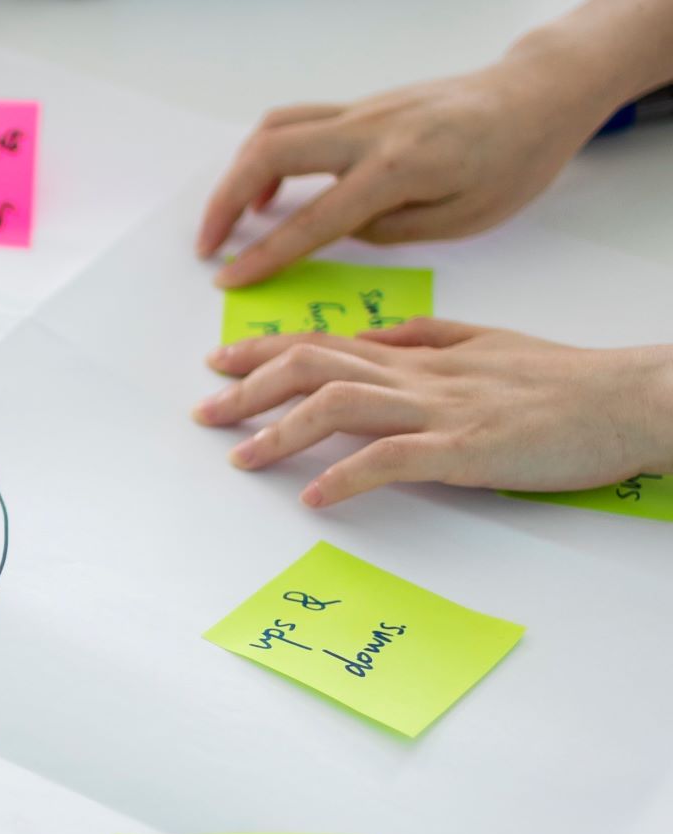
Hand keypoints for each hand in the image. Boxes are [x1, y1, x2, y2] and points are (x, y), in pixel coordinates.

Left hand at [193, 318, 672, 505]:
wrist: (633, 398)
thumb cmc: (566, 381)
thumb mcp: (489, 343)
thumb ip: (428, 337)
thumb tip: (373, 336)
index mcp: (423, 353)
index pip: (327, 341)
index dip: (266, 350)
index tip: (219, 361)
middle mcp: (421, 374)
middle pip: (315, 365)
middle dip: (250, 387)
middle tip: (204, 412)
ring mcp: (441, 410)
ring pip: (339, 403)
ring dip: (280, 432)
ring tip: (239, 458)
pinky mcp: (467, 448)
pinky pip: (391, 459)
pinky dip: (344, 476)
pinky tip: (312, 497)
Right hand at [198, 37, 610, 286]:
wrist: (536, 95)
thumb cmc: (512, 162)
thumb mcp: (462, 218)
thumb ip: (388, 229)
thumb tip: (332, 230)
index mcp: (400, 167)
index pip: (314, 217)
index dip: (264, 254)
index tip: (227, 279)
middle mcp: (371, 130)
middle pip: (271, 152)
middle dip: (224, 200)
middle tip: (206, 244)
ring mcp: (362, 110)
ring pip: (274, 128)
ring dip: (239, 173)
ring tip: (233, 219)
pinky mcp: (360, 107)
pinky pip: (296, 123)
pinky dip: (267, 155)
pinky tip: (272, 190)